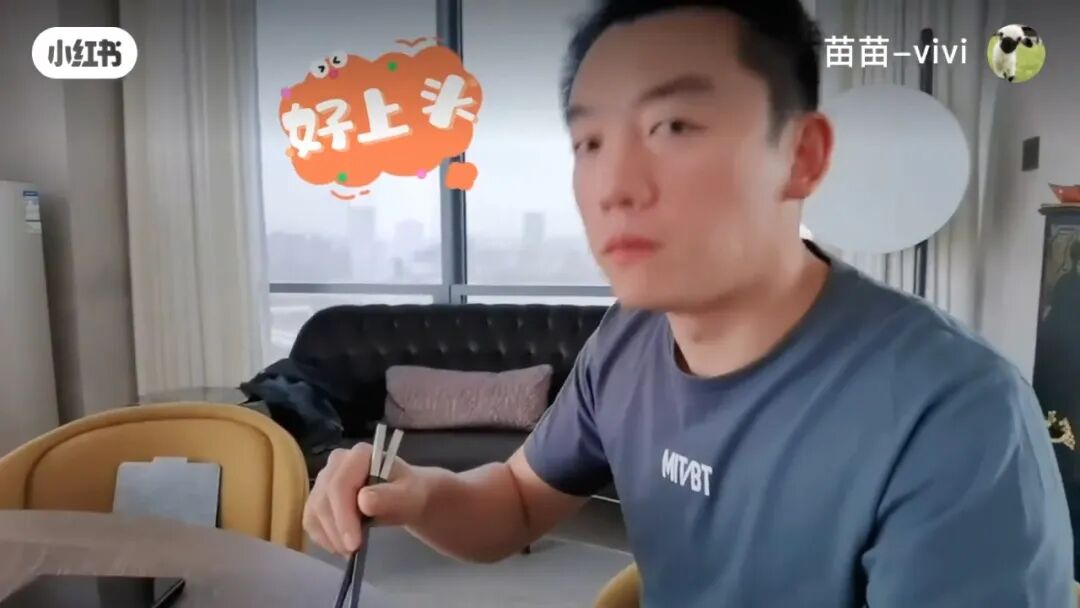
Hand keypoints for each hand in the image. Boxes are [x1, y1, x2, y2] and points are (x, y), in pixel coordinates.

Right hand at [303, 442, 428, 555]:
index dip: (343, 515)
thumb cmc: (406, 493)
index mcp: (360, 455)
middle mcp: (337, 462)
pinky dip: (324, 537)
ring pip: (315, 510)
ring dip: (330, 536)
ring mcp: (325, 478)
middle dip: (337, 530)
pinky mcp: (318, 496)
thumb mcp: (408, 496)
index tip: (354, 543)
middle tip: (353, 551)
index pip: (340, 485)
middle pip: (324, 499)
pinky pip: (311, 519)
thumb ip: (390, 497)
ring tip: (350, 551)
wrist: (402, 496)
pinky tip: (340, 546)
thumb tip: (364, 500)